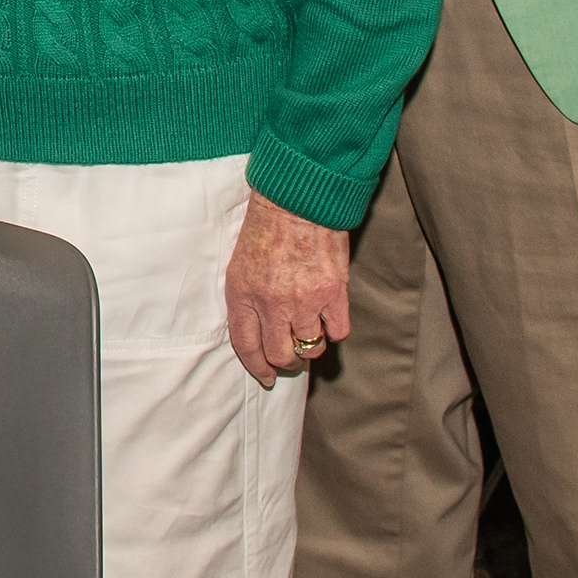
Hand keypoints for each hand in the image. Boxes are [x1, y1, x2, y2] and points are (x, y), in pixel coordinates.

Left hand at [224, 190, 351, 387]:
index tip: (266, 376)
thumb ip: (247, 301)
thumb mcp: (240, 265)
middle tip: (292, 359)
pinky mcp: (333, 292)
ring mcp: (304, 299)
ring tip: (309, 334)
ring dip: (310, 346)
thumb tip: (261, 335)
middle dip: (286, 363)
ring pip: (310, 347)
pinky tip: (328, 319)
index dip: (257, 366)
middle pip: (281, 355)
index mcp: (242, 293)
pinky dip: (334, 330)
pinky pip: (338, 331)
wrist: (296, 200)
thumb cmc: (265, 230)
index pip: (247, 346)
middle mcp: (271, 302)